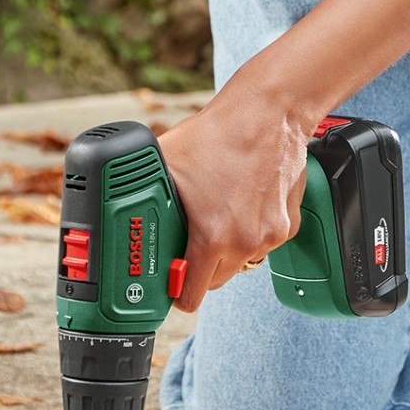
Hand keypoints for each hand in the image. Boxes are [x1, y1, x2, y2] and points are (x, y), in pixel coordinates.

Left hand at [157, 97, 308, 312]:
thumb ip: (145, 195)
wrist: (268, 113)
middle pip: (215, 281)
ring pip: (240, 262)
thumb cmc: (219, 134)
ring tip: (218, 215)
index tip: (171, 283)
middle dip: (199, 267)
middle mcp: (244, 243)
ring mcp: (270, 235)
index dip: (176, 291)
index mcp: (212, 236)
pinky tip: (243, 204)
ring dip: (227, 250)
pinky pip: (263, 243)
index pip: (191, 295)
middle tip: (189, 241)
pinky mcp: (289, 225)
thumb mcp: (166, 164)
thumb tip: (121, 209)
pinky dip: (252, 232)